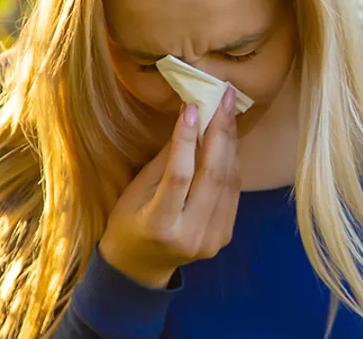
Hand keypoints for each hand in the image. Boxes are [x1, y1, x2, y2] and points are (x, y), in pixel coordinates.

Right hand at [98, 88, 240, 287]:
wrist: (139, 265)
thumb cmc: (129, 221)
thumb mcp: (136, 190)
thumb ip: (166, 160)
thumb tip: (192, 119)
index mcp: (159, 226)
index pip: (179, 176)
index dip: (187, 139)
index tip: (193, 106)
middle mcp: (190, 236)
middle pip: (213, 177)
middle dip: (221, 132)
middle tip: (225, 97)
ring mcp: (211, 240)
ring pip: (229, 182)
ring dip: (230, 143)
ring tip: (229, 110)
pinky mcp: (223, 237)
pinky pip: (232, 192)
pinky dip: (231, 162)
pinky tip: (227, 139)